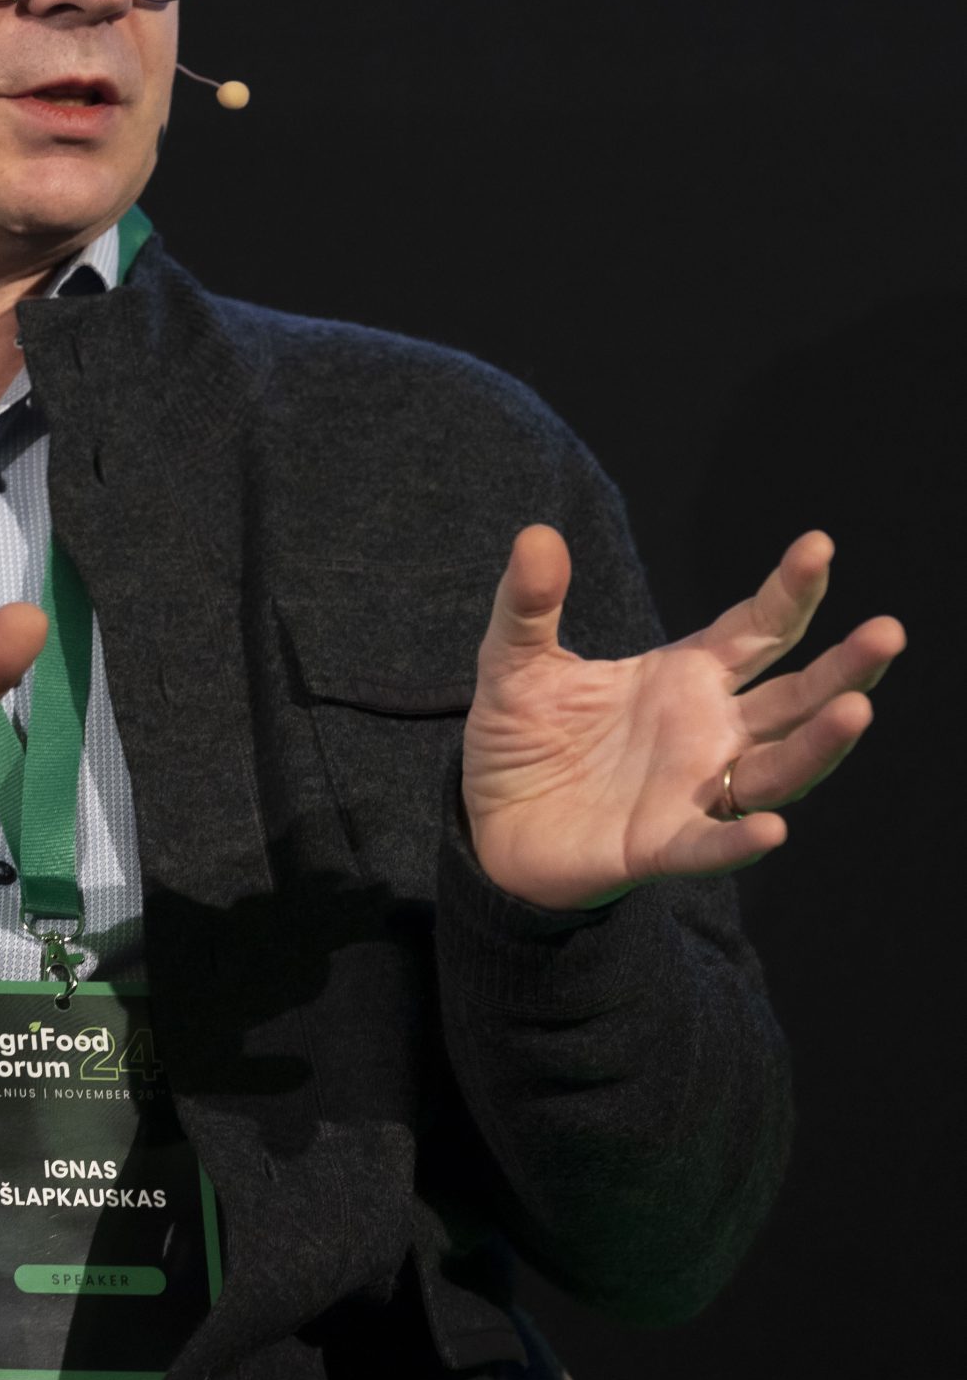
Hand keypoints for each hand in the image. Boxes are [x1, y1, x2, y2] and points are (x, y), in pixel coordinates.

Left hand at [462, 525, 904, 910]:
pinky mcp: (660, 846)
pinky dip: (739, 840)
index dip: (789, 592)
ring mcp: (692, 790)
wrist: (491, 823)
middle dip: (843, 667)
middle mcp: (708, 732)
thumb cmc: (522, 738)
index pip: (756, 629)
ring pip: (776, 770)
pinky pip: (710, 845)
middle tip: (888, 631)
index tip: (819, 546)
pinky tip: (770, 828)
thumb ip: (529, 602)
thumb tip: (536, 534)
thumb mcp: (514, 659)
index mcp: (685, 677)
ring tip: (857, 710)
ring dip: (817, 744)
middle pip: (793, 698)